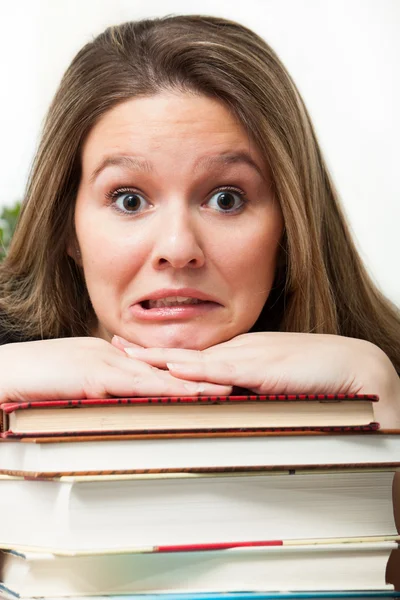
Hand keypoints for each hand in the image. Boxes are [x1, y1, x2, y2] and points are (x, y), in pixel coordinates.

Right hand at [0, 337, 230, 403]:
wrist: (8, 371)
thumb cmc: (38, 378)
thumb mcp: (77, 377)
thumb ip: (101, 384)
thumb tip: (121, 394)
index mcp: (113, 356)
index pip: (157, 364)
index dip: (188, 370)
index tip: (214, 375)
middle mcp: (116, 355)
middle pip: (167, 365)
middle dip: (202, 373)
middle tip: (235, 378)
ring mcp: (108, 363)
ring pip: (160, 374)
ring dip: (194, 382)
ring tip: (226, 388)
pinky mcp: (97, 375)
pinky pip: (139, 385)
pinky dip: (166, 391)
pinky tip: (186, 396)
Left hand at [115, 332, 399, 427]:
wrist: (355, 364)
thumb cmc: (320, 373)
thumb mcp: (278, 381)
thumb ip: (254, 388)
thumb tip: (231, 399)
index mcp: (244, 352)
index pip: (196, 354)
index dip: (165, 354)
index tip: (138, 352)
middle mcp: (241, 350)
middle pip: (187, 352)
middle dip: (150, 352)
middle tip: (117, 346)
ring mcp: (250, 356)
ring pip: (197, 358)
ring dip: (162, 359)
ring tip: (129, 357)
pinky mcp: (262, 368)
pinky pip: (223, 370)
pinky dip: (195, 371)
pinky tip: (172, 371)